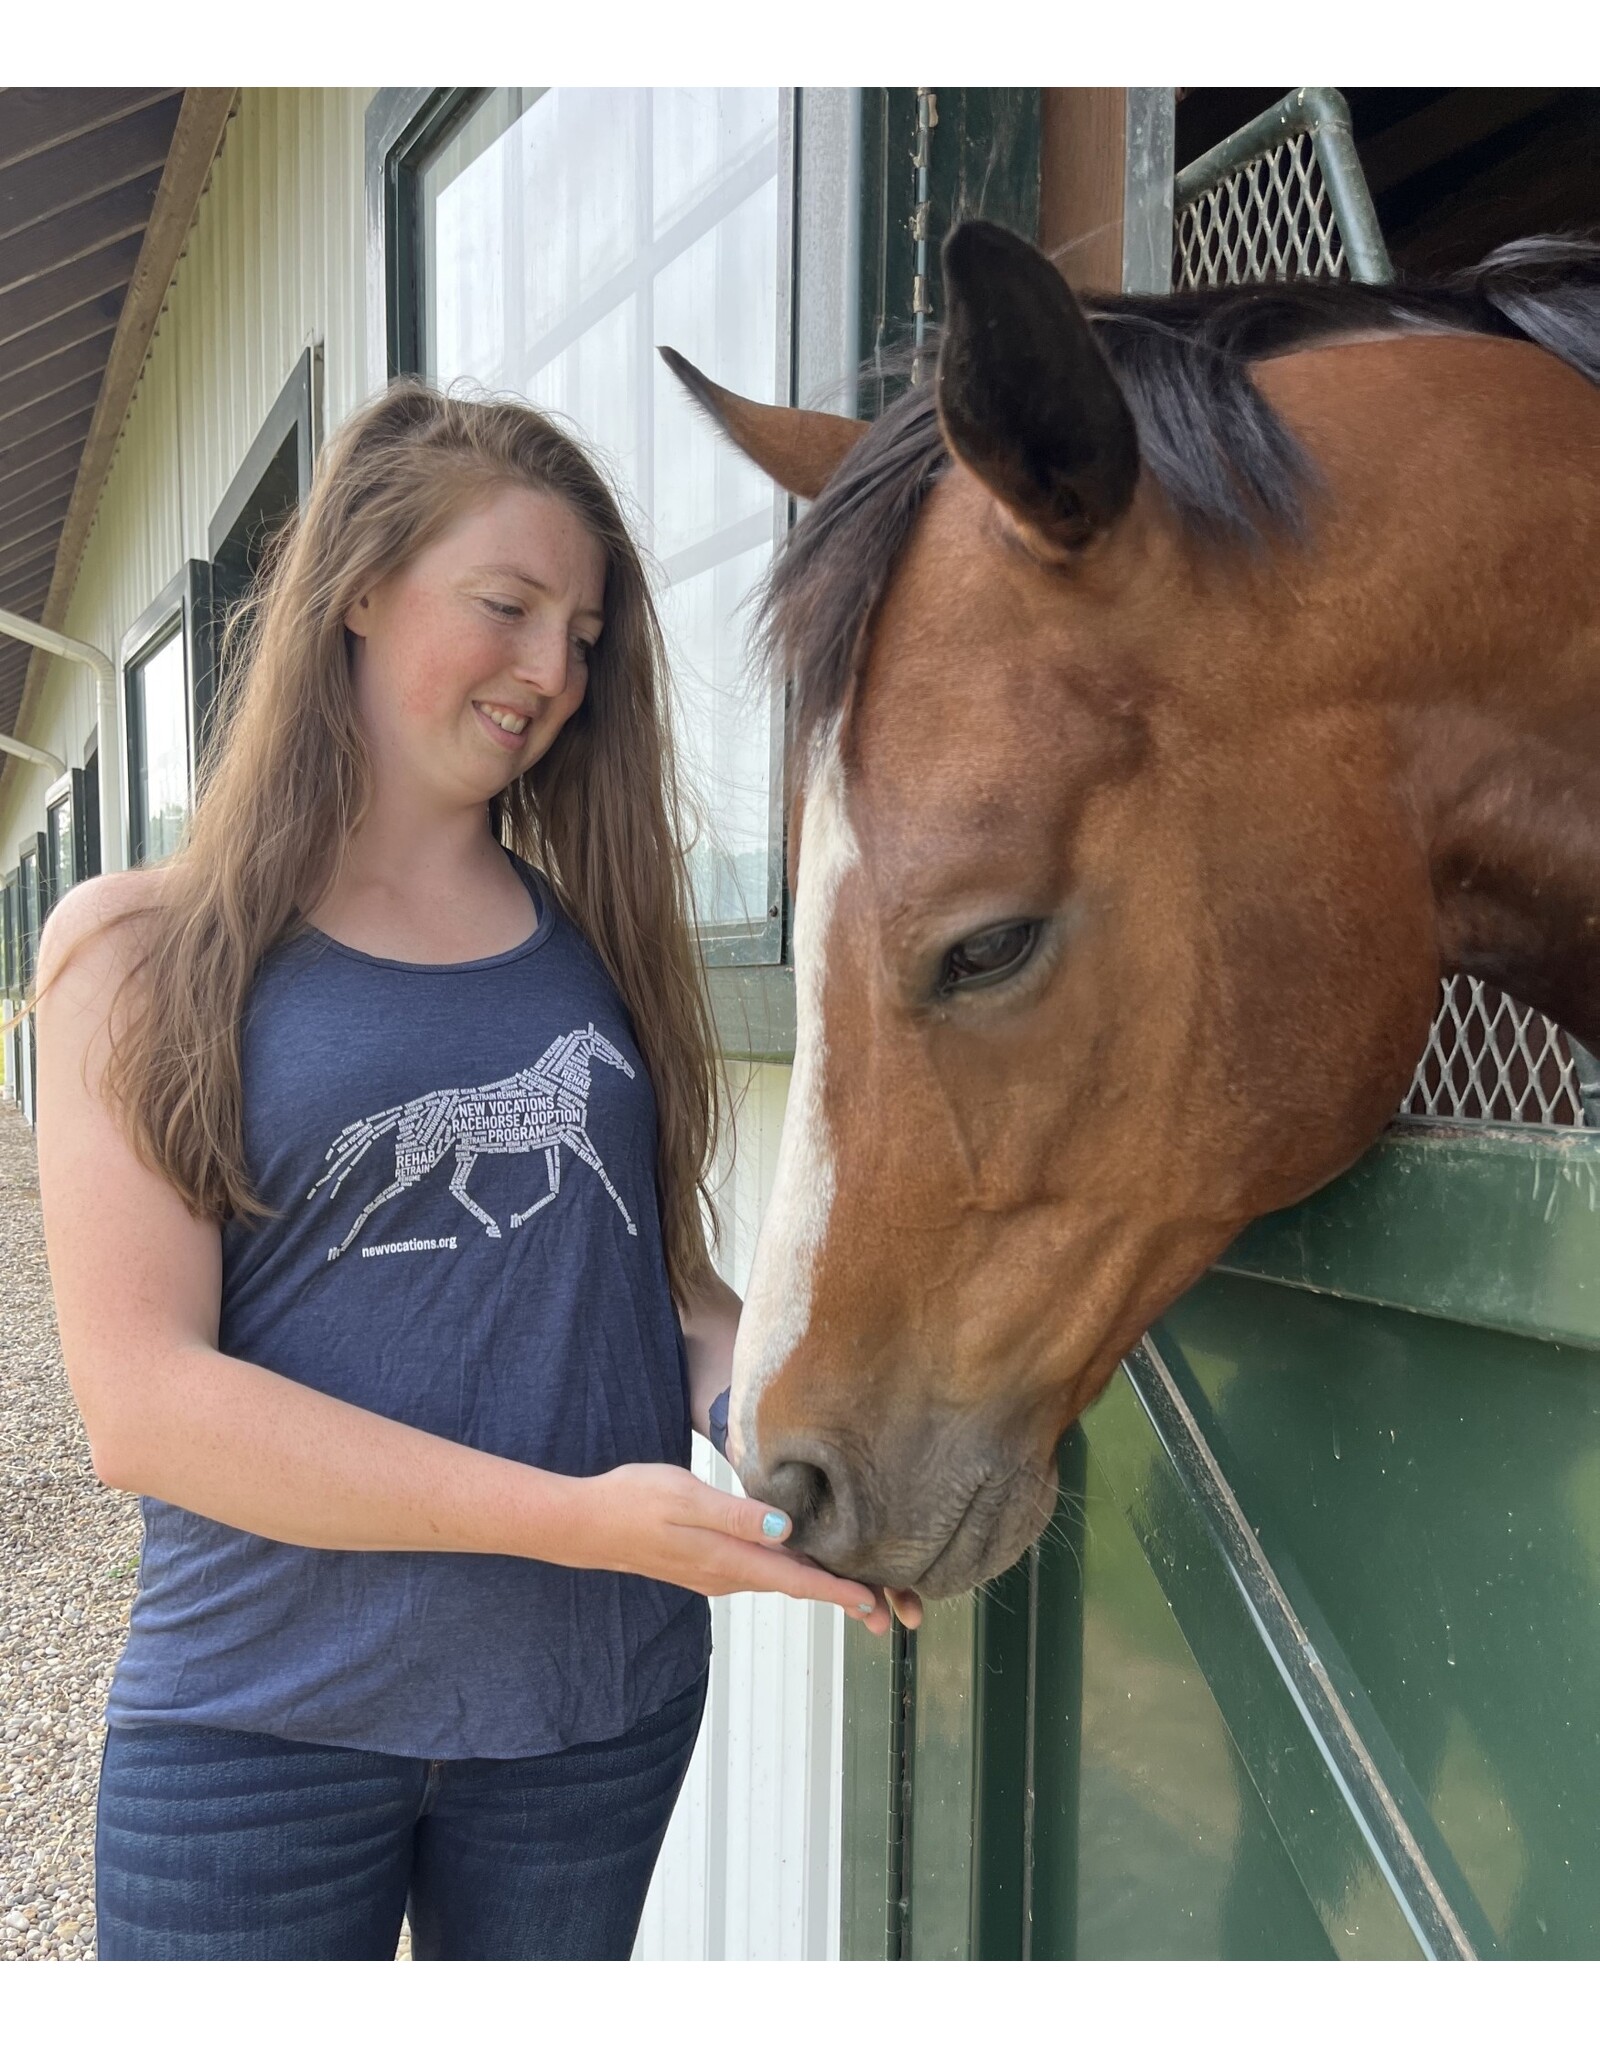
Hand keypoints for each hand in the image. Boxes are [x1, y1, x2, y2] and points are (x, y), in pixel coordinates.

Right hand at [573, 1463, 896, 1634]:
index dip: (839, 1593)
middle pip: (794, 1589)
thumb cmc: (633, 1500)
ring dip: (817, 1585)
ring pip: (778, 1582)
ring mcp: (715, 1575)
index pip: (796, 1581)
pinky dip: (789, 1573)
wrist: (585, 1525)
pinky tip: (801, 1558)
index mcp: (729, 1560)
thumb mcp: (686, 1497)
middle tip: (885, 1609)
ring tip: (857, 1586)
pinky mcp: (705, 1565)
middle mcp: (727, 1576)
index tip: (877, 1604)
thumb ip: (737, 1515)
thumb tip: (787, 1531)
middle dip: (838, 1596)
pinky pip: (759, 1574)